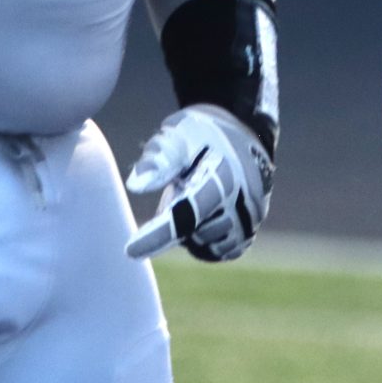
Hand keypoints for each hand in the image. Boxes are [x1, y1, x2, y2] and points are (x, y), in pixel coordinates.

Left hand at [124, 106, 271, 262]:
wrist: (242, 132)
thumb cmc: (205, 133)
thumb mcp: (179, 131)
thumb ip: (158, 157)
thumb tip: (135, 186)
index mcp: (226, 175)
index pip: (188, 214)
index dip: (159, 234)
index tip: (130, 250)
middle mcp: (244, 202)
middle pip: (193, 233)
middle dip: (177, 213)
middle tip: (183, 181)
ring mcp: (251, 219)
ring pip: (205, 245)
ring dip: (191, 228)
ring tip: (197, 192)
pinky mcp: (250, 231)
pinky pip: (221, 251)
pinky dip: (205, 239)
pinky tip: (203, 213)